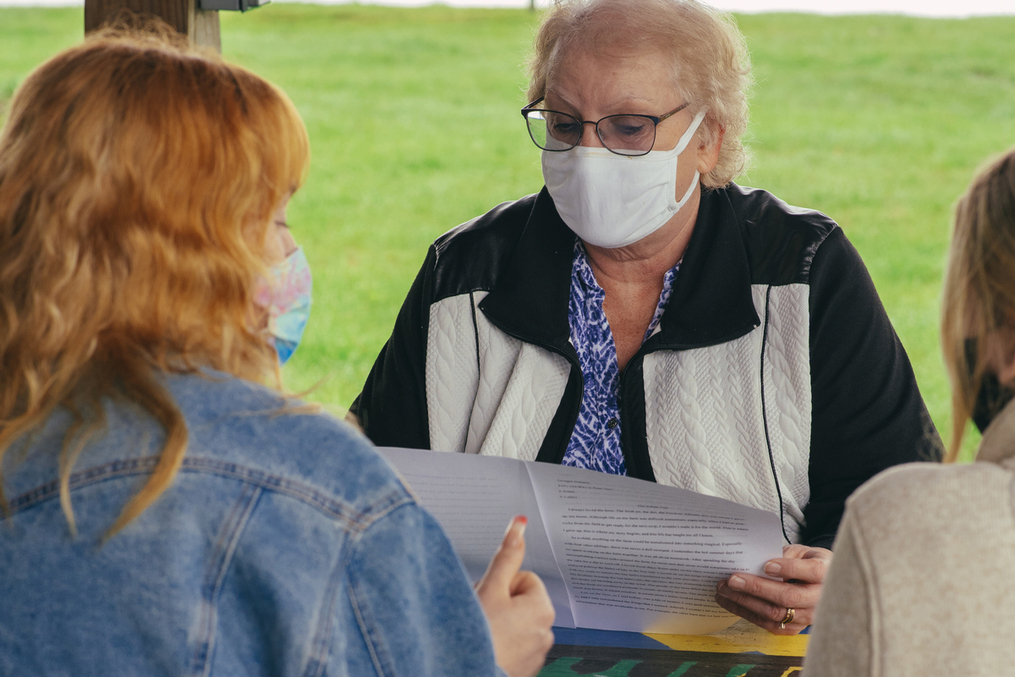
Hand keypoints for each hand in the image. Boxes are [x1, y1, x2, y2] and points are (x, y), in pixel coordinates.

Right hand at [476, 516, 555, 676]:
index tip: (490, 598)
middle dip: (500, 604)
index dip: (501, 584)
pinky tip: (486, 646)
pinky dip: (500, 644)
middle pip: (519, 601)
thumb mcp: (490, 587)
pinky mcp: (524, 669)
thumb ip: (507, 555)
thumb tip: (519, 525)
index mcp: (543, 608)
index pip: (523, 578)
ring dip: (499, 624)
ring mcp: (536, 653)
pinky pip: (513, 646)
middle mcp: (546, 632)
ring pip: (515, 624)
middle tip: (482, 615)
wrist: (463, 671)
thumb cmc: (478, 635)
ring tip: (482, 633)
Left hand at [714, 544, 831, 634]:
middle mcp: (820, 598)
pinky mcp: (795, 628)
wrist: (823, 584)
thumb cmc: (808, 563)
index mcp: (825, 572)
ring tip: (724, 590)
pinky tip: (730, 602)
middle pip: (788, 596)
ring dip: (745, 602)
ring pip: (776, 614)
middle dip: (756, 588)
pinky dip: (746, 613)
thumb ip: (785, 554)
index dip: (789, 569)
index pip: (811, 571)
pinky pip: (769, 624)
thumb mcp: (802, 551)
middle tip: (733, 579)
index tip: (767, 565)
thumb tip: (756, 560)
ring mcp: (809, 616)